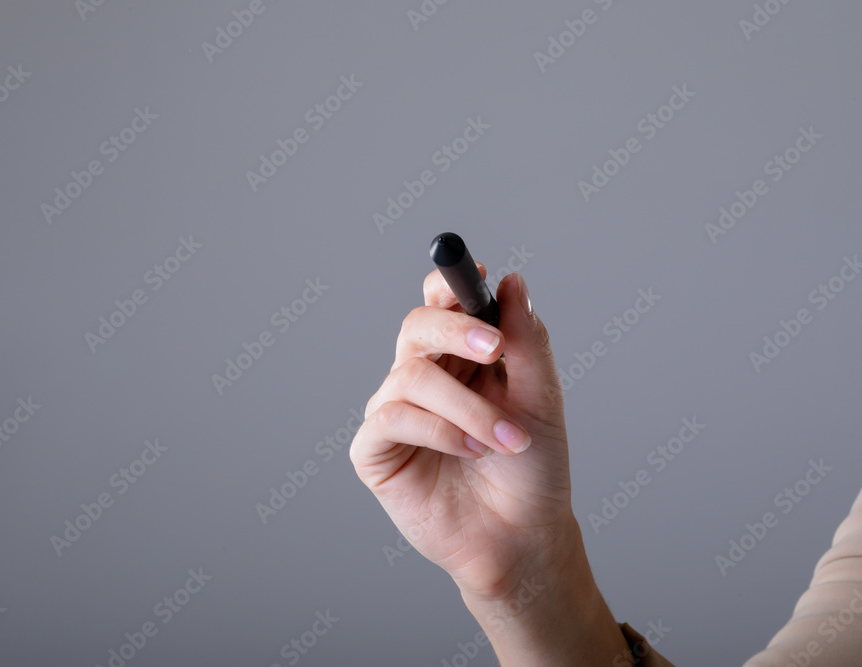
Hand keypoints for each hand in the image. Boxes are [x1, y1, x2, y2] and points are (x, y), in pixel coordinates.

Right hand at [350, 266, 570, 596]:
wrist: (522, 537)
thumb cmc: (531, 471)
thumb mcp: (541, 398)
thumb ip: (525, 340)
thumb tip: (512, 282)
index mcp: (459, 358)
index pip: (441, 303)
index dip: (450, 284)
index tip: (480, 278)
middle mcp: (423, 377)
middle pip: (416, 325)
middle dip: (455, 329)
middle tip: (493, 348)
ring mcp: (396, 411)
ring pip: (412, 374)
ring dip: (467, 405)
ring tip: (505, 437)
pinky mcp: (375, 449)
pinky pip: (393, 417)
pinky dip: (438, 429)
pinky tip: (469, 451)